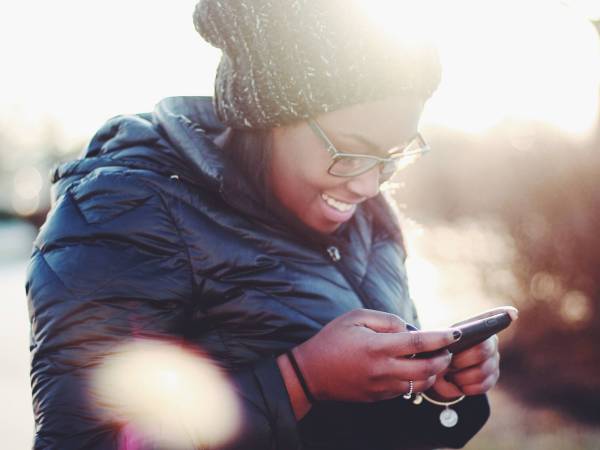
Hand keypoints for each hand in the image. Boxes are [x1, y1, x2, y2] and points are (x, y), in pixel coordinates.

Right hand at [292, 309, 461, 402]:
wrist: (311, 373)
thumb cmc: (333, 339)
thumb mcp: (356, 317)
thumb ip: (386, 320)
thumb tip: (409, 329)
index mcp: (377, 347)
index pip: (419, 342)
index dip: (442, 338)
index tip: (456, 333)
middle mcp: (383, 369)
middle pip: (427, 368)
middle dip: (444, 359)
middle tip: (447, 349)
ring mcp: (382, 386)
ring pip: (421, 384)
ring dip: (432, 372)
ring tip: (432, 359)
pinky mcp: (379, 397)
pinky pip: (406, 390)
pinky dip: (416, 380)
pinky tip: (412, 368)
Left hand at [429, 306, 516, 399]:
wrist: (437, 374)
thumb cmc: (437, 354)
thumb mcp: (436, 344)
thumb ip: (445, 341)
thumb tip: (455, 338)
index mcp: (475, 328)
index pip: (490, 318)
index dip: (502, 315)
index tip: (512, 313)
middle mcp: (489, 341)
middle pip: (482, 350)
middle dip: (462, 360)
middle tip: (449, 364)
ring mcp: (494, 359)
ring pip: (482, 371)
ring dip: (462, 376)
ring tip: (451, 374)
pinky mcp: (493, 377)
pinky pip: (483, 385)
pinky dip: (467, 387)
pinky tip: (459, 383)